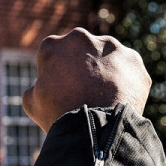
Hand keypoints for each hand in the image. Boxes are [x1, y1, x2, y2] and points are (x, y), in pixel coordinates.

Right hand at [23, 28, 151, 131]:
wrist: (96, 128)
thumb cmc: (60, 115)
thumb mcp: (32, 102)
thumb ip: (36, 85)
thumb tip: (42, 84)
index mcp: (53, 44)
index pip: (54, 55)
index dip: (57, 74)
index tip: (62, 90)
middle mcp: (82, 37)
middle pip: (82, 52)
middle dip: (84, 67)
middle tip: (85, 92)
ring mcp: (111, 46)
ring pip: (108, 58)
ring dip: (107, 72)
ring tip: (105, 99)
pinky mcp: (133, 60)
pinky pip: (129, 71)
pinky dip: (126, 82)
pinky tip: (120, 99)